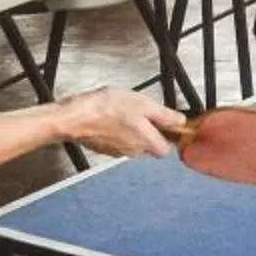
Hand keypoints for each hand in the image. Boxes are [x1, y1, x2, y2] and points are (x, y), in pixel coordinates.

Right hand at [55, 86, 183, 159]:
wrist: (74, 117)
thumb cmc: (107, 109)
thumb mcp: (143, 104)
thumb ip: (165, 116)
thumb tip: (181, 122)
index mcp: (146, 142)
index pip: (165, 149)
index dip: (168, 136)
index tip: (166, 122)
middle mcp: (133, 152)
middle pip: (149, 144)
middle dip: (149, 128)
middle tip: (141, 110)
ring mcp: (117, 151)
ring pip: (133, 141)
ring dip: (132, 127)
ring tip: (123, 109)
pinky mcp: (103, 147)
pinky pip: (118, 139)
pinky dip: (117, 129)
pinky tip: (110, 115)